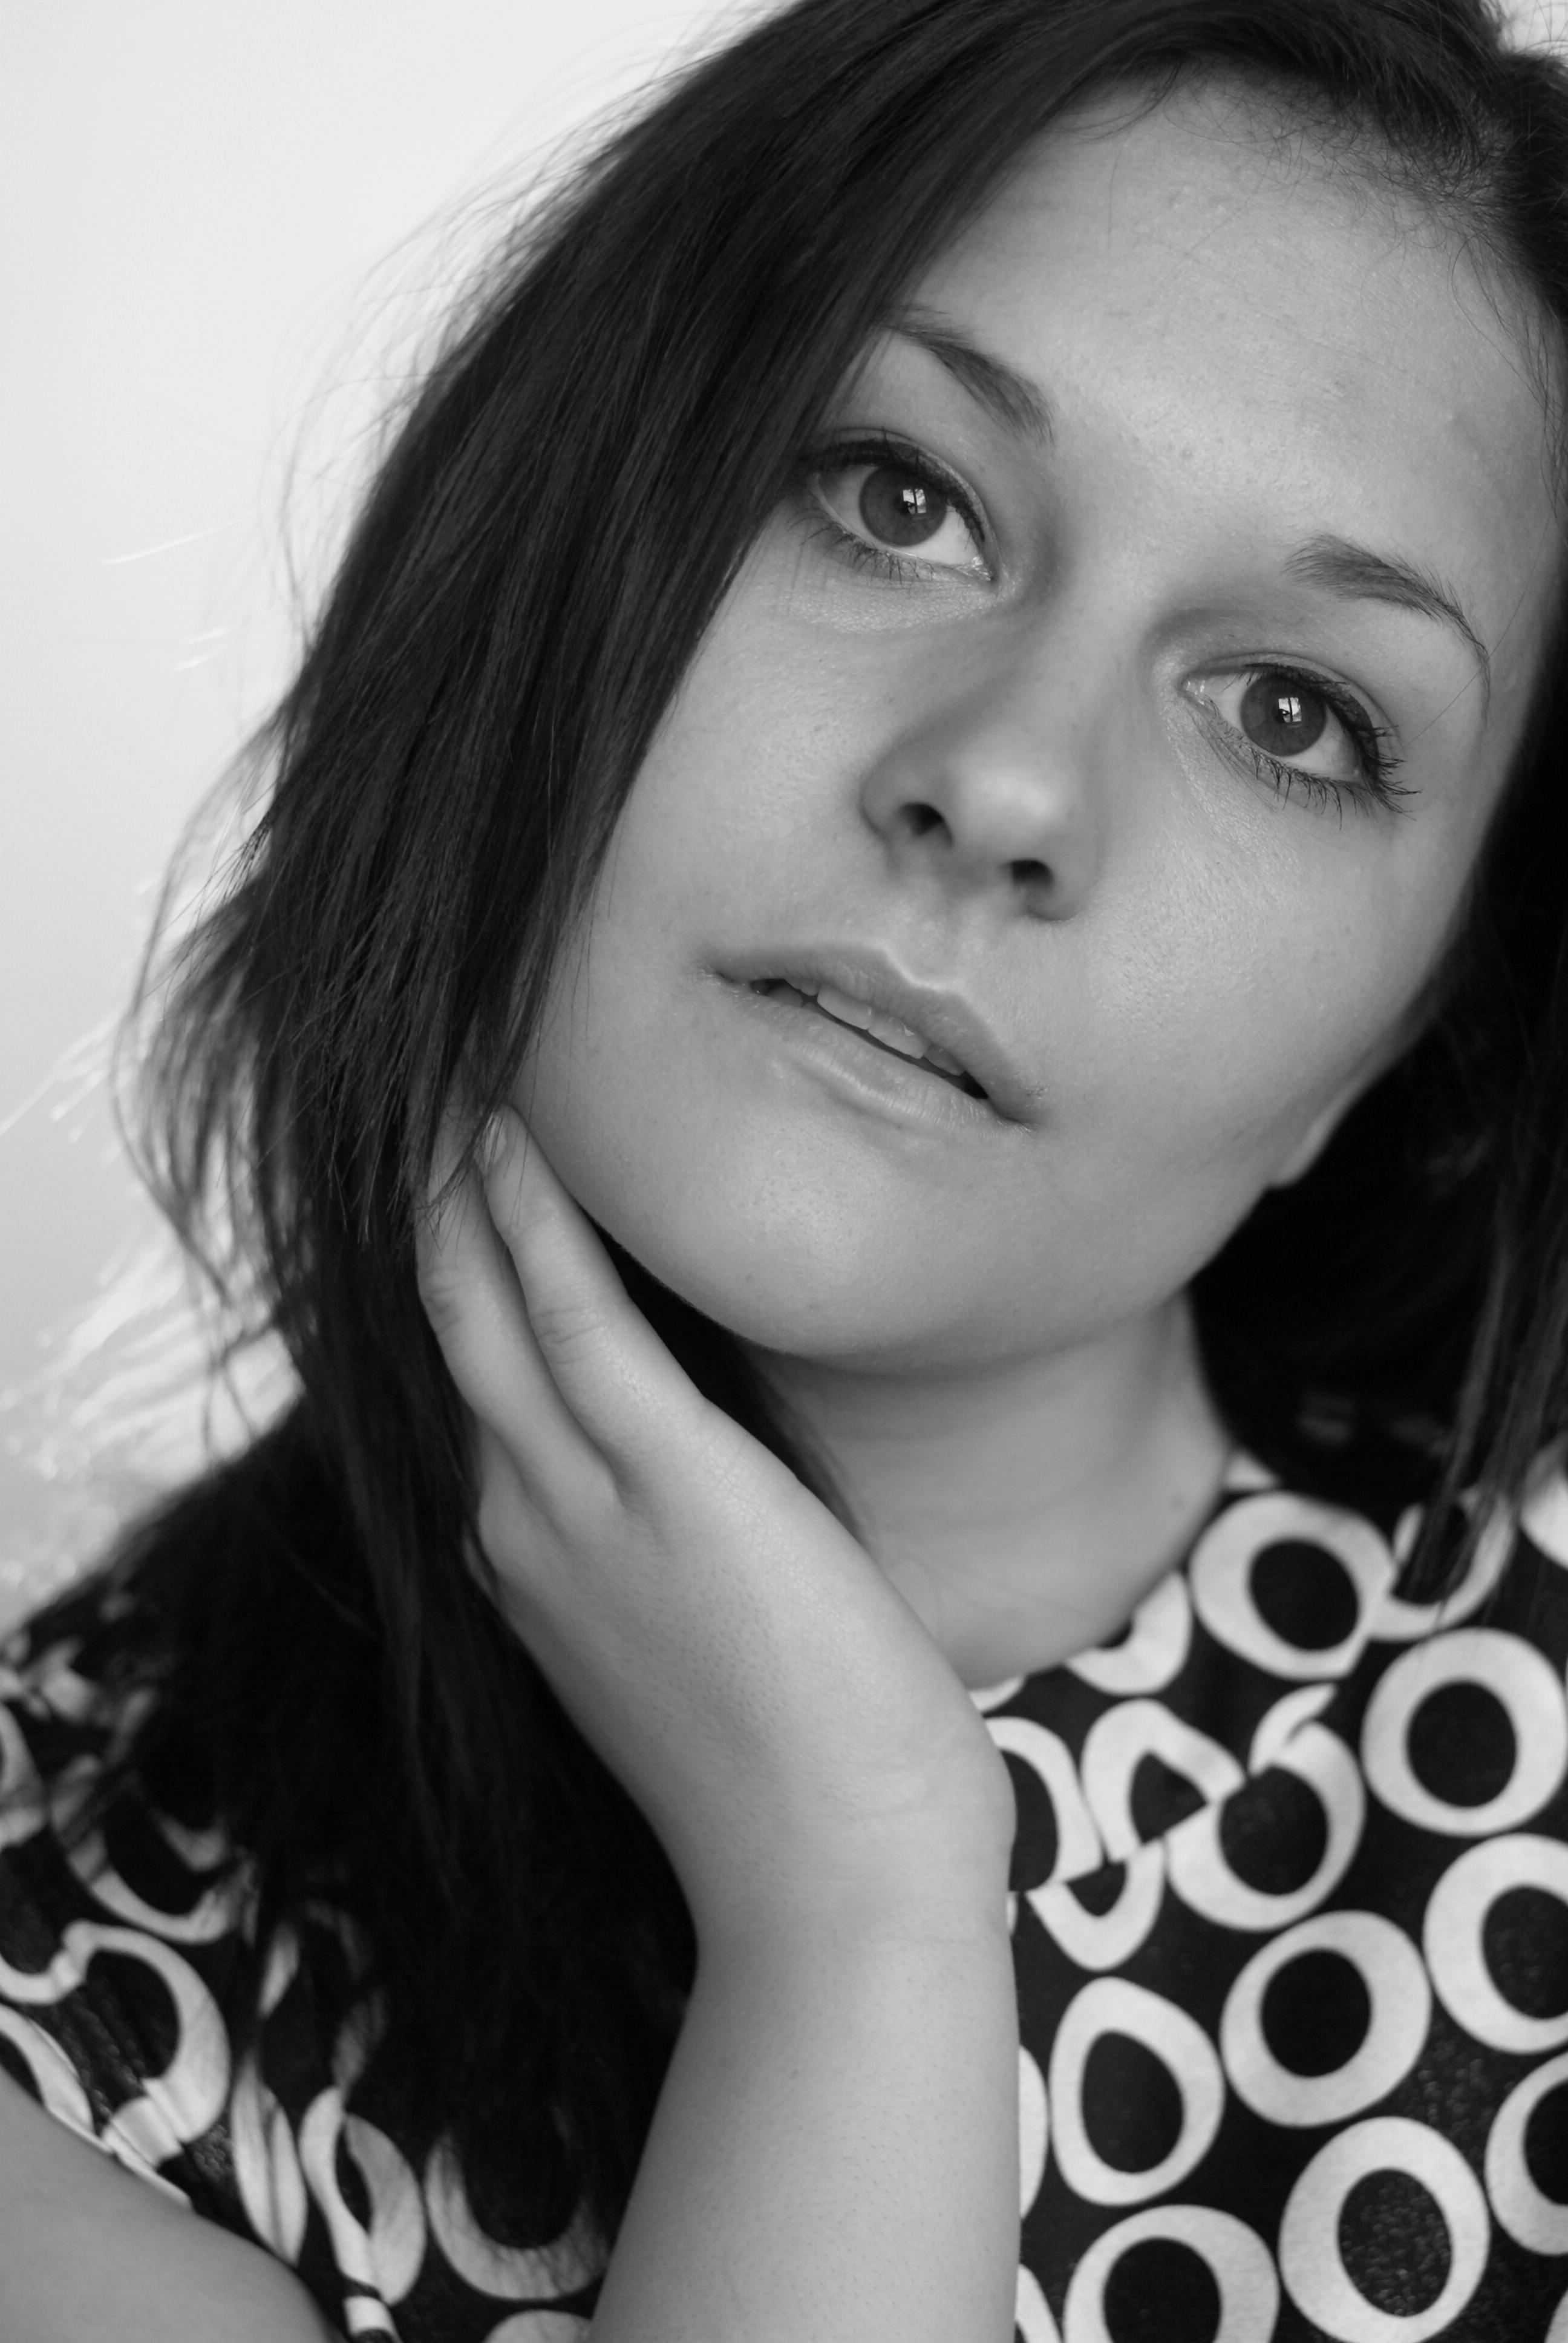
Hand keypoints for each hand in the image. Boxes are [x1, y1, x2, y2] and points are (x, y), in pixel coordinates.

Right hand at [416, 1108, 1013, 1947]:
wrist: (840, 1878)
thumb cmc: (796, 1766)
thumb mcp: (695, 1632)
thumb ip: (663, 1541)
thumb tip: (700, 1465)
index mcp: (527, 1558)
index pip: (470, 1385)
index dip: (451, 1272)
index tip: (455, 1172)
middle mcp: (518, 1522)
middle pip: (446, 1329)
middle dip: (429, 1203)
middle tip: (425, 1086)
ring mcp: (578, 1504)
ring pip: (482, 1308)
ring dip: (463, 1185)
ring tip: (454, 1075)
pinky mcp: (668, 1482)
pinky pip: (576, 1324)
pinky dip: (535, 1226)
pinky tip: (517, 1142)